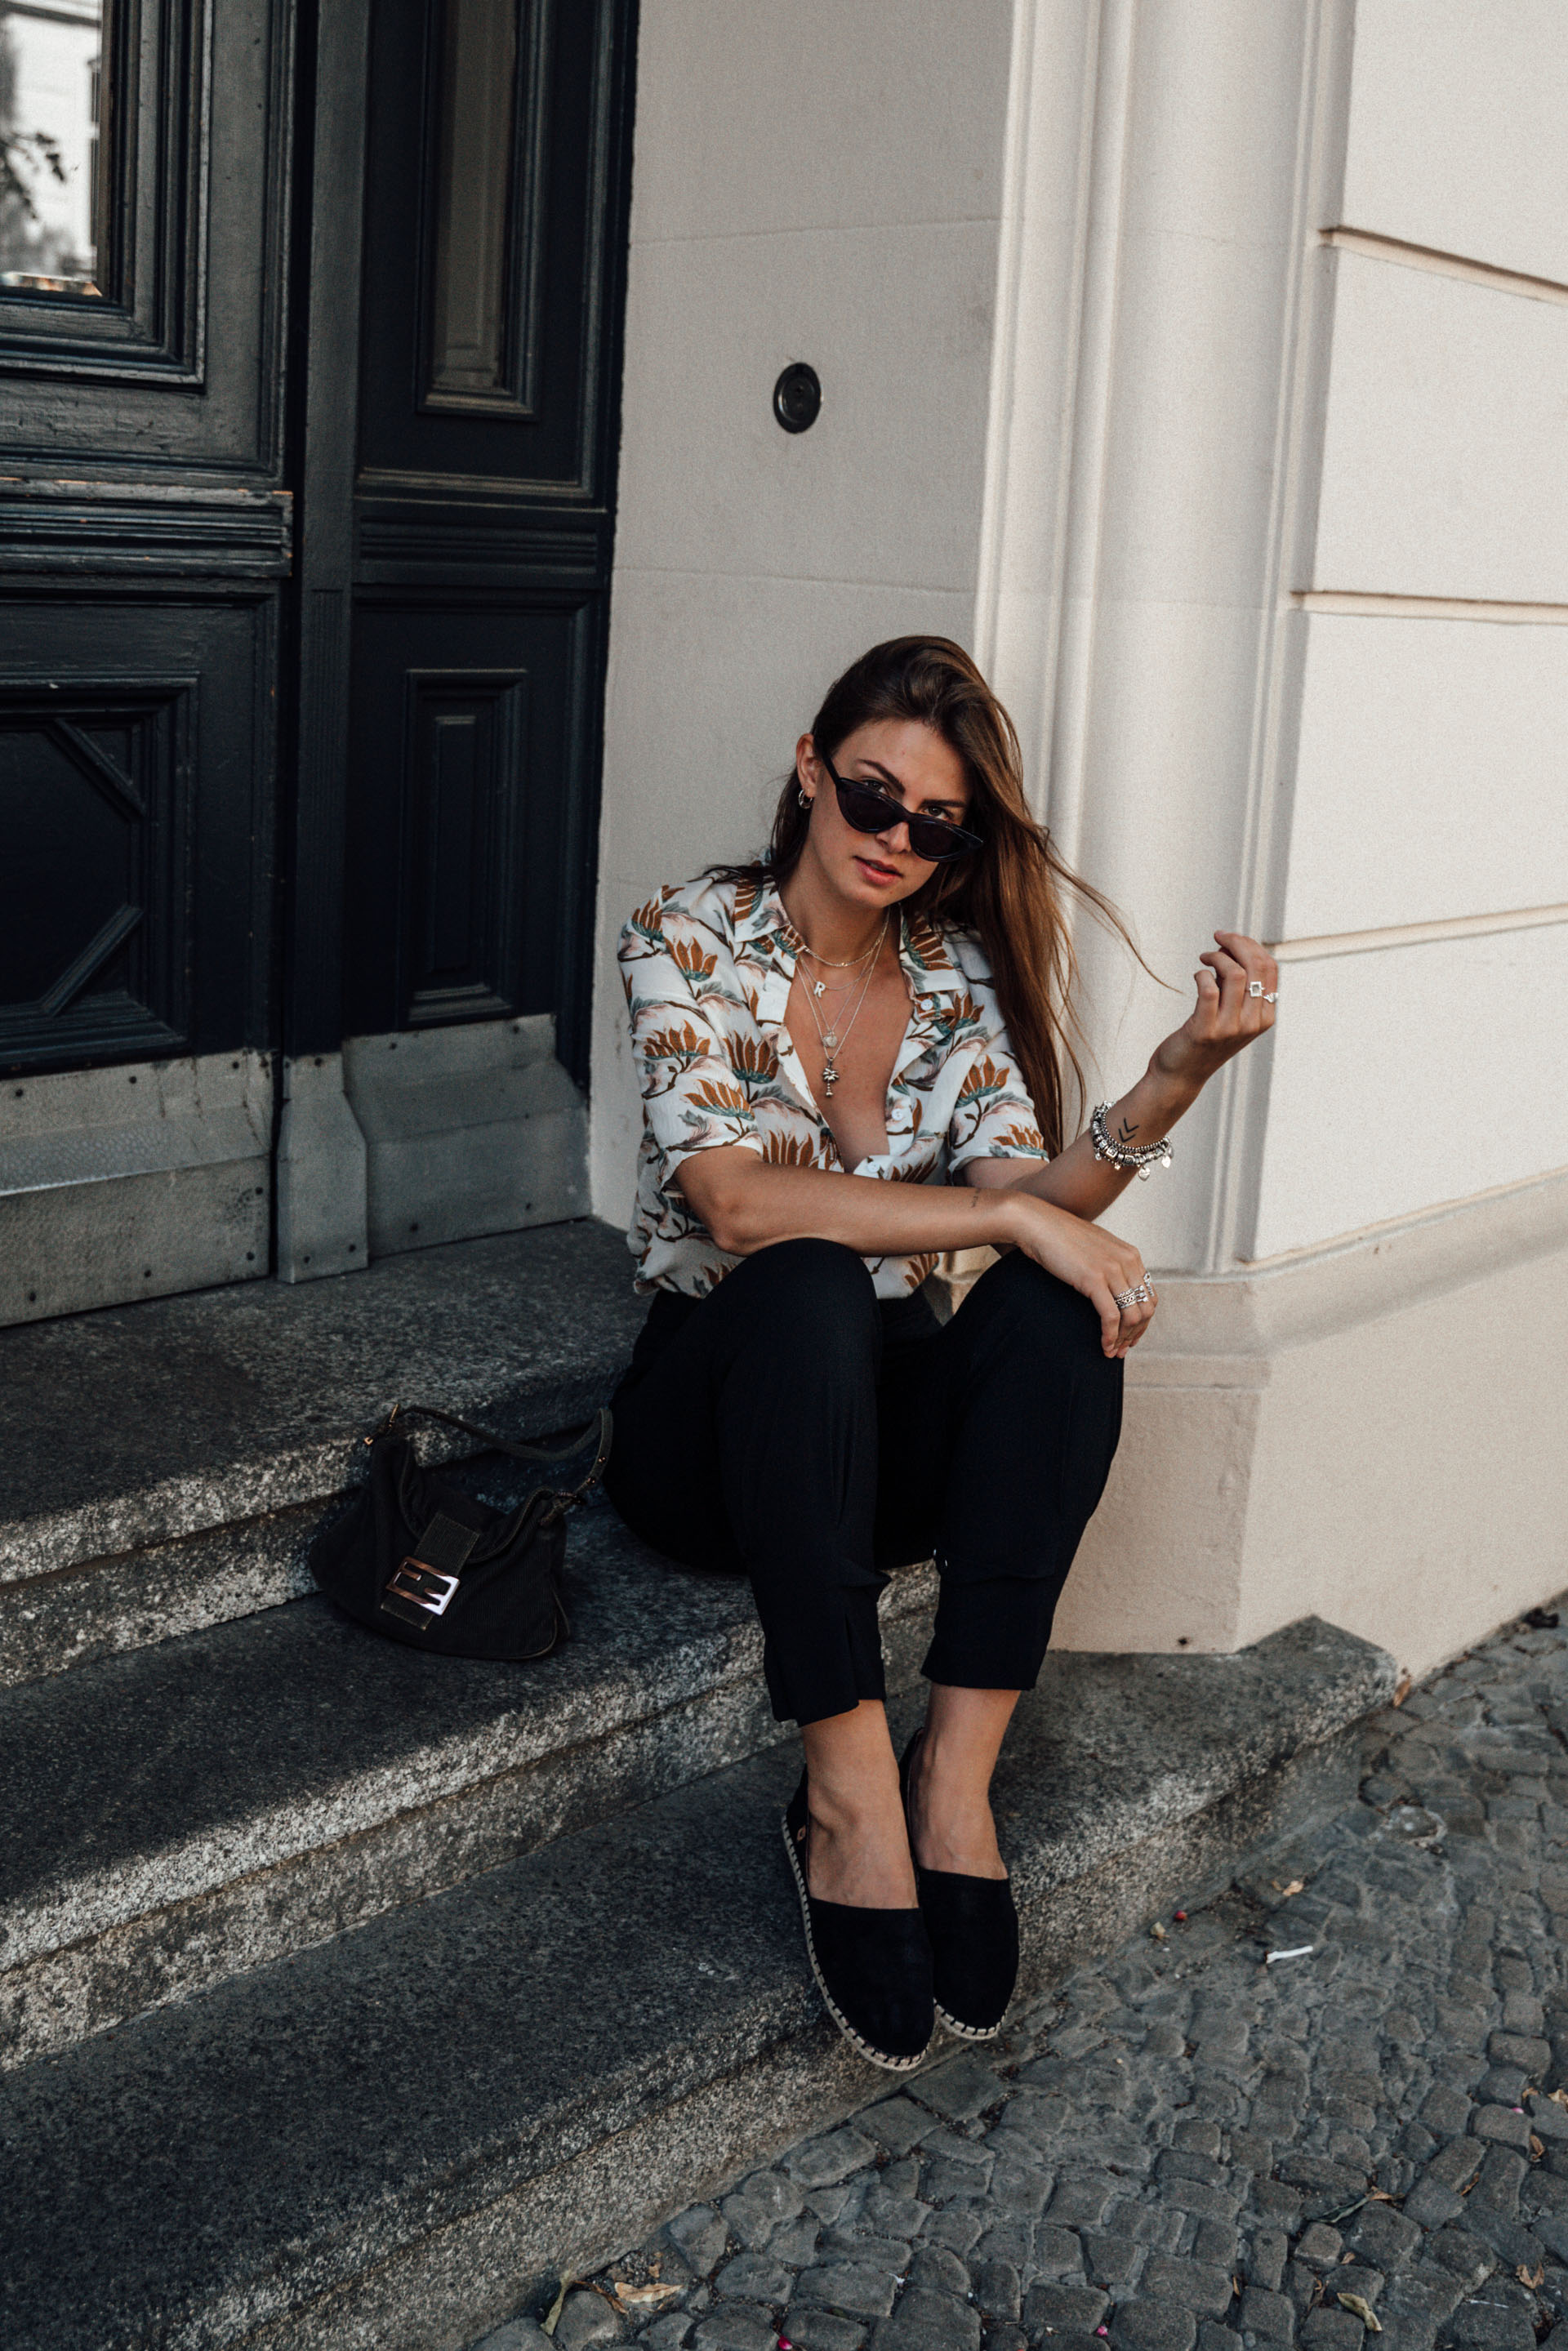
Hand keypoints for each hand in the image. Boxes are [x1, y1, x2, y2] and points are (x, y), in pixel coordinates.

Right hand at [999, 1193, 1155, 1358]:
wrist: (1037, 1224)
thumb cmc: (1060, 1237)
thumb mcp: (1095, 1249)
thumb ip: (1110, 1265)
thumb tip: (1113, 1289)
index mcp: (1131, 1255)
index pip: (1150, 1296)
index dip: (1143, 1321)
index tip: (1130, 1336)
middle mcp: (1127, 1262)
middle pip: (1145, 1309)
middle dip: (1136, 1334)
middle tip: (1122, 1349)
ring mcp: (1112, 1270)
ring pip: (1132, 1316)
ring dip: (1124, 1339)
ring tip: (1112, 1352)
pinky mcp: (1094, 1279)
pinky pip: (1111, 1317)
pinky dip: (1110, 1336)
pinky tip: (1104, 1346)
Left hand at [1151, 929, 1277, 1088]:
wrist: (1181, 1075)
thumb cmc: (1205, 1036)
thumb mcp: (1230, 1012)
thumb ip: (1236, 984)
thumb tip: (1231, 947)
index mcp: (1265, 1017)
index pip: (1270, 968)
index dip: (1251, 945)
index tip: (1230, 938)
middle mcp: (1253, 1023)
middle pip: (1256, 967)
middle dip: (1237, 942)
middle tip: (1218, 936)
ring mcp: (1231, 1028)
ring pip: (1235, 974)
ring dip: (1217, 956)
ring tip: (1205, 958)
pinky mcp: (1206, 1030)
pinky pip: (1209, 989)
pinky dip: (1202, 973)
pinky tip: (1197, 974)